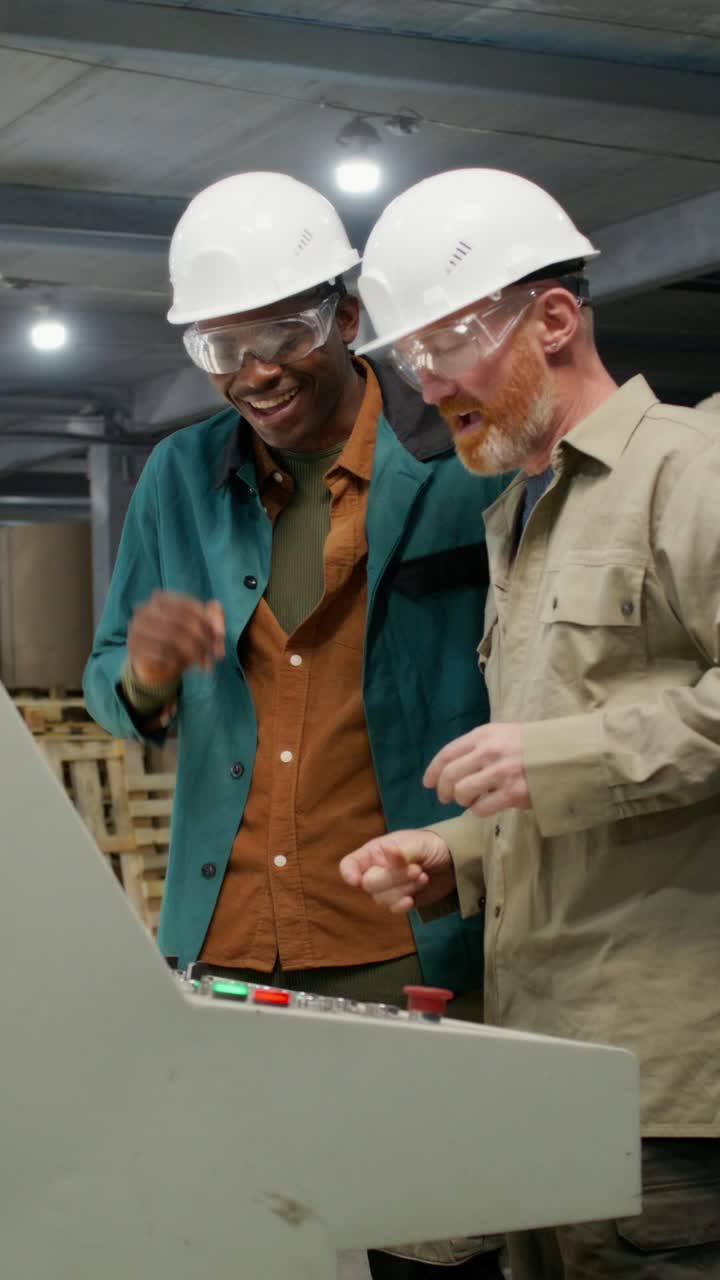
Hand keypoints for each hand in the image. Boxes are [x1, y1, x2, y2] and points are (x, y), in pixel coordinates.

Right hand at [128, 592, 224, 684]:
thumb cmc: (180, 640)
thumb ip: (214, 619)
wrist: (153, 663)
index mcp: (161, 599)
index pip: (189, 606)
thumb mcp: (199, 627)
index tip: (221, 637)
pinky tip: (183, 666)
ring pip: (172, 640)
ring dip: (194, 654)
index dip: (208, 621)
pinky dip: (176, 662)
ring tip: (205, 664)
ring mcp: (136, 628)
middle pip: (182, 623)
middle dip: (203, 640)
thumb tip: (219, 633)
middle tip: (217, 655)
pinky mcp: (133, 647)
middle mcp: (145, 610)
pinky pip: (159, 654)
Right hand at [339, 829, 454, 913]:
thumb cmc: (430, 845)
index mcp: (374, 853)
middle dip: (393, 878)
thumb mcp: (418, 844)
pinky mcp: (400, 901)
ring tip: (423, 877)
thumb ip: (402, 851)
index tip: (358, 881)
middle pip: (369, 884)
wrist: (453, 862)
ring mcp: (387, 889)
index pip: (349, 865)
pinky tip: (413, 899)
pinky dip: (402, 905)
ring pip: (381, 899)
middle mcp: (376, 871)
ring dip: (404, 889)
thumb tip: (387, 851)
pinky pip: (393, 909)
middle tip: (416, 869)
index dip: (349, 873)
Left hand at [424, 723, 531, 816]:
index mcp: (484, 735)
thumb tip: (452, 768)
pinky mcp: (513, 793)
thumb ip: (479, 746)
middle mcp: (489, 751)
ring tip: (470, 801)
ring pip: (463, 792)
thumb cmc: (531, 746)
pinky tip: (486, 806)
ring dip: (462, 800)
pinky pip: (482, 808)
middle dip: (443, 790)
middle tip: (447, 798)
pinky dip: (478, 810)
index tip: (428, 783)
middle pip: (450, 775)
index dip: (433, 771)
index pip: (447, 753)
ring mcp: (501, 773)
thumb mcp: (503, 734)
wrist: (565, 754)